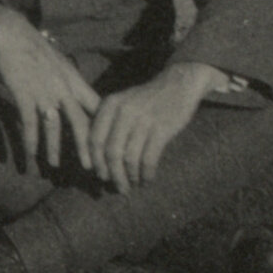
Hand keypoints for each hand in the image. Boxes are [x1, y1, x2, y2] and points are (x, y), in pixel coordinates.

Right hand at [0, 6, 99, 169]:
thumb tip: (86, 104)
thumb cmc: (38, 51)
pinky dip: (30, 140)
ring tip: (54, 165)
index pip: (96, 107)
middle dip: (86, 147)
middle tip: (92, 168)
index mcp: (74, 80)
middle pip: (80, 122)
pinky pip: (29, 123)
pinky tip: (30, 154)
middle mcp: (63, 88)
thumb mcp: (62, 65)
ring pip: (53, 126)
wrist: (13, 34)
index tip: (110, 146)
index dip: (105, 128)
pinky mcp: (24, 93)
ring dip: (54, 148)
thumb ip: (72, 85)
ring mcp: (43, 91)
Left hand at [88, 62, 221, 194]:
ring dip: (131, 177)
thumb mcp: (122, 103)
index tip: (101, 176)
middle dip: (114, 175)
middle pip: (111, 153)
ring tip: (134, 185)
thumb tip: (98, 160)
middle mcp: (123, 111)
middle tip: (119, 188)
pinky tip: (147, 180)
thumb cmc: (147, 99)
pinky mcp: (161, 129)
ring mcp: (143, 120)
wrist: (177, 84)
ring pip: (130, 159)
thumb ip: (109, 124)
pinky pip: (149, 159)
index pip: (95, 139)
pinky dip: (146, 174)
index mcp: (110, 105)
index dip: (97, 162)